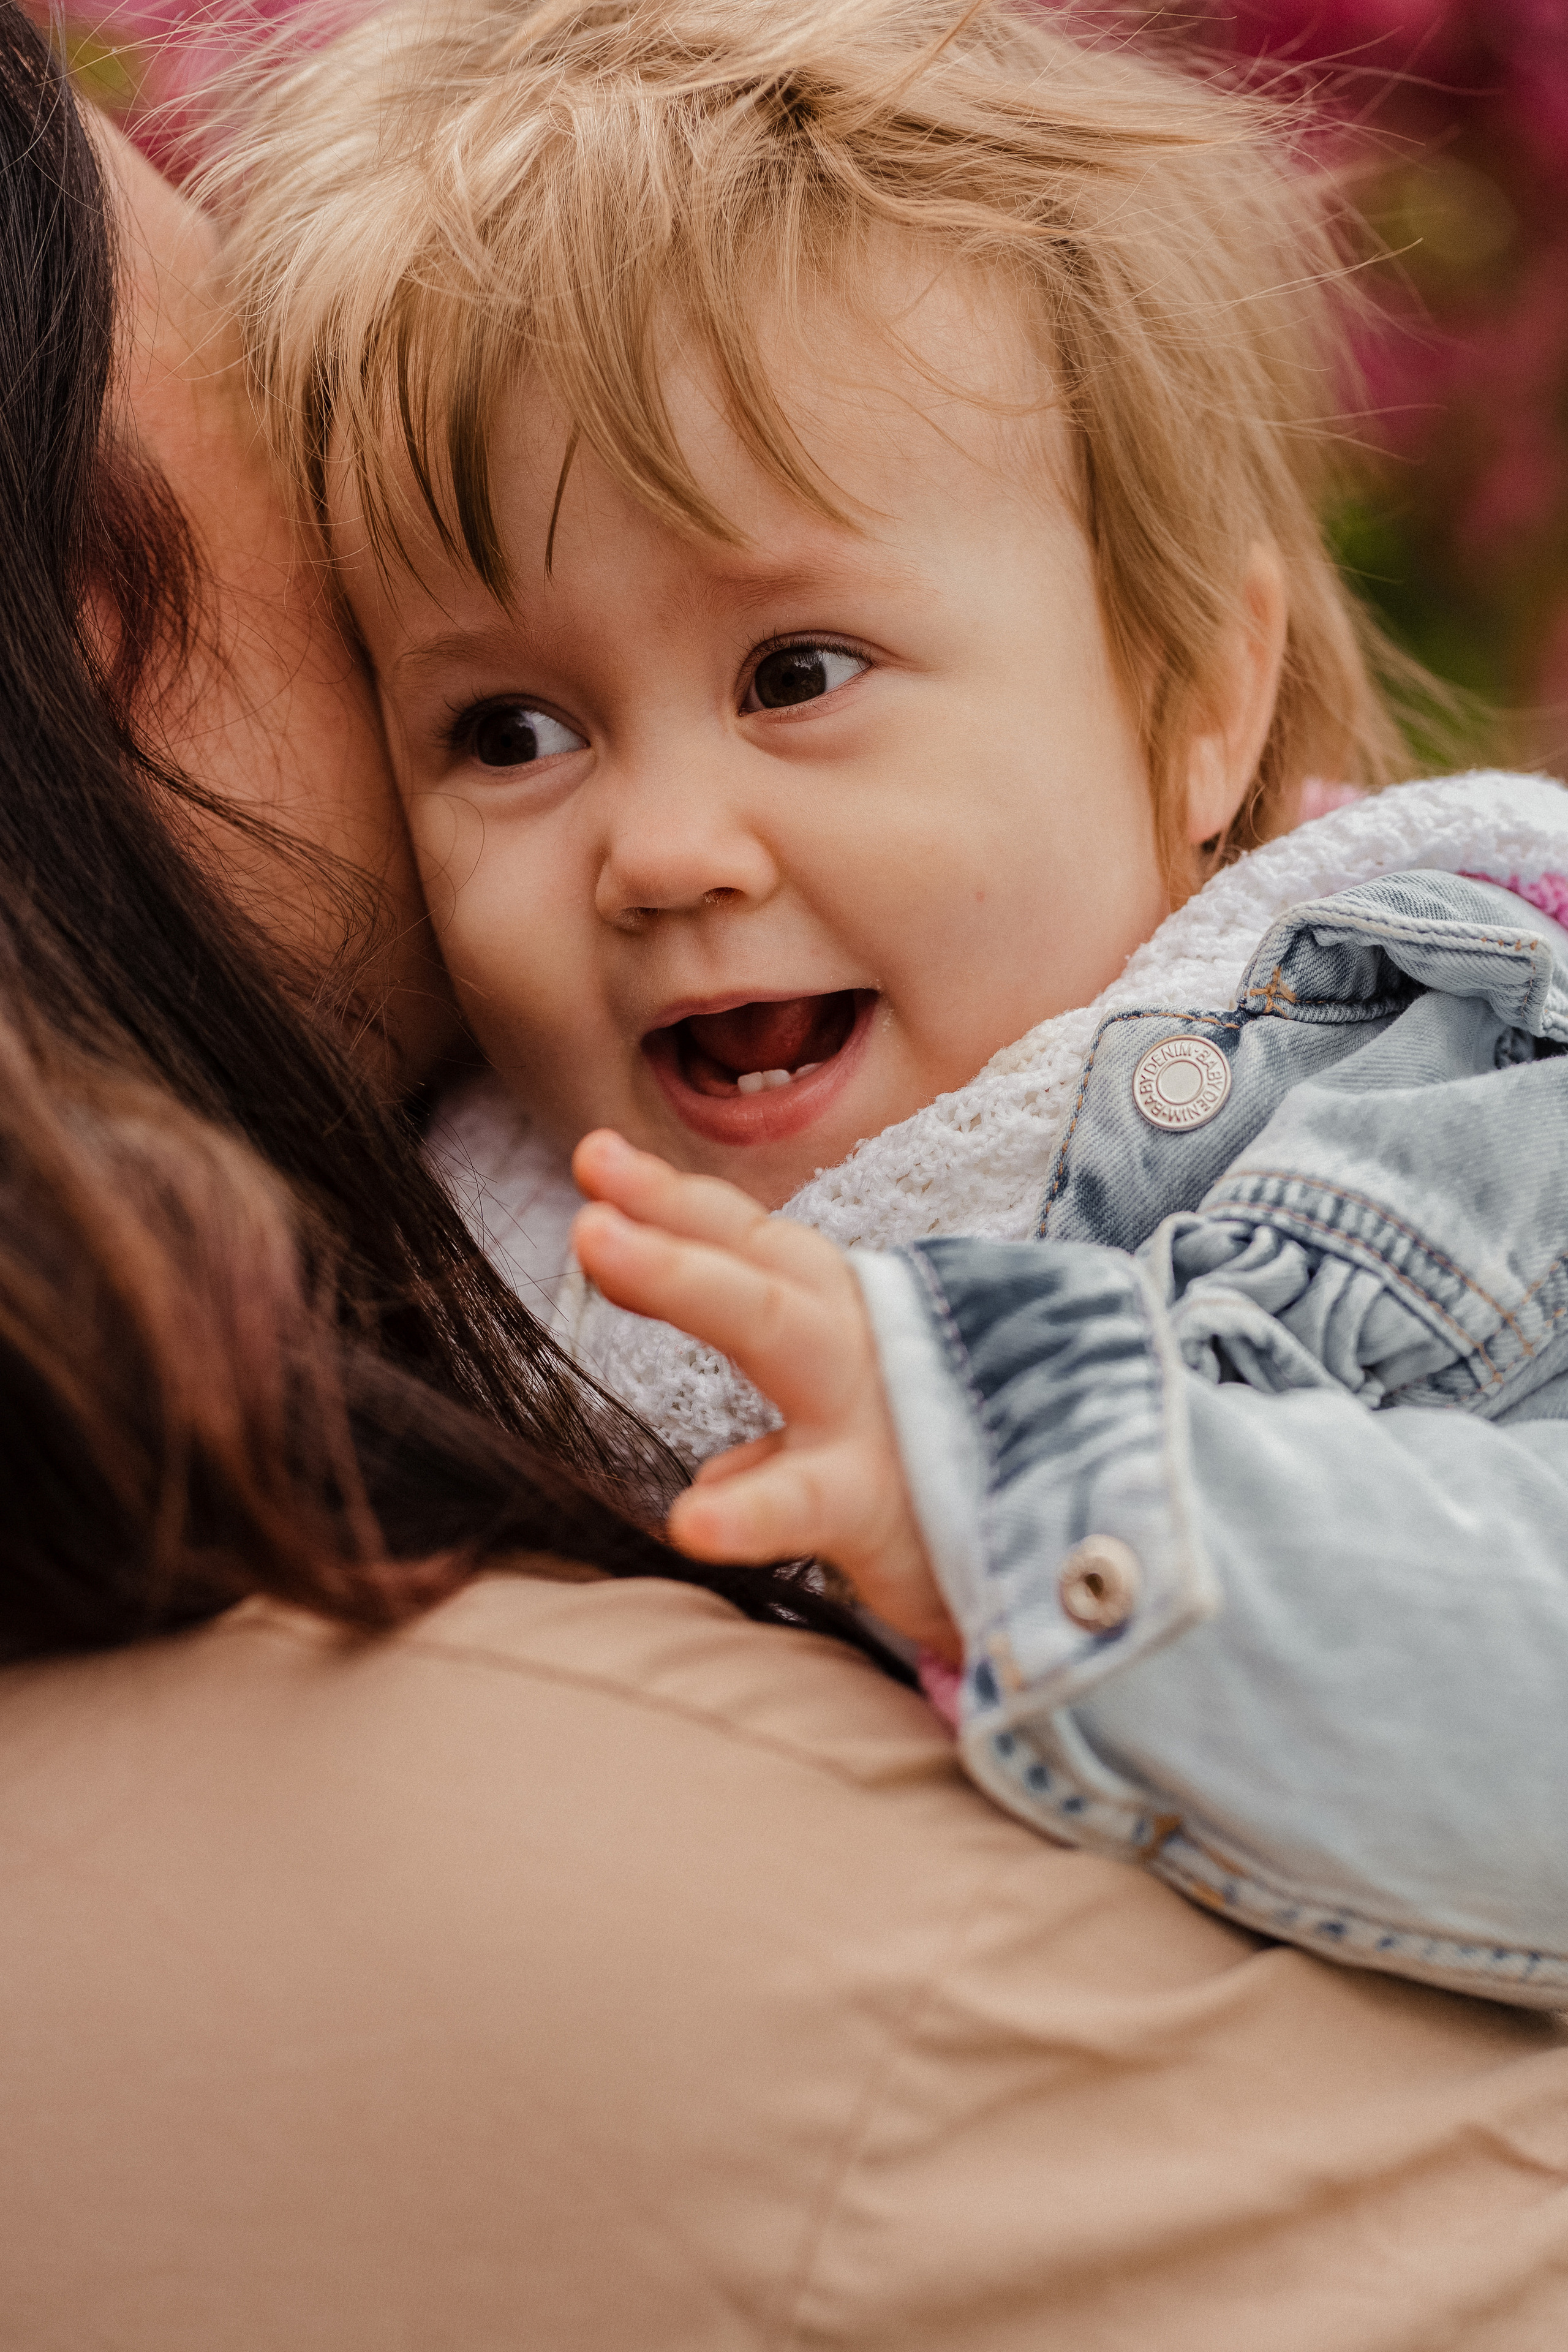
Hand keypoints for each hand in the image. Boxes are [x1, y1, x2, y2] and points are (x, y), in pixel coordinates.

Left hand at [571, 1131, 959, 1660]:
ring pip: (773, 1326)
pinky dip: (748, 1507)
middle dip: (666, 1215)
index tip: (597, 1159)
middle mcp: (854, 1346)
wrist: (1085, 1557)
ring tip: (596, 1242)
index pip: (751, 1249)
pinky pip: (806, 1500)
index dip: (673, 1202)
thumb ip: (776, 1459)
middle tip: (587, 1180)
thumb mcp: (854, 1458)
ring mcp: (868, 1413)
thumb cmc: (950, 1495)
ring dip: (682, 1276)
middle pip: (753, 1264)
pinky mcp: (881, 1500)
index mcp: (842, 1325)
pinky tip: (690, 1517)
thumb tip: (712, 1481)